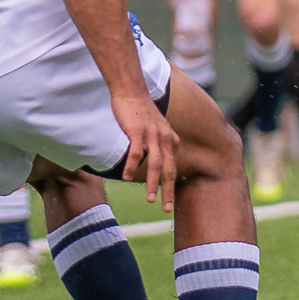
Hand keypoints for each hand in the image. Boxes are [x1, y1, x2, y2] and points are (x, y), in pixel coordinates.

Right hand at [113, 95, 178, 210]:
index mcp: (170, 140)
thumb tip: (155, 163)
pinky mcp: (138, 131)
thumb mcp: (156, 129)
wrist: (132, 90)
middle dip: (168, 191)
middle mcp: (165, 139)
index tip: (170, 203)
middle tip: (167, 209)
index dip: (172, 186)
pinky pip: (136, 152)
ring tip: (150, 200)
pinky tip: (125, 177)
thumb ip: (159, 144)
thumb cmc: (141, 112)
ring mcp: (152, 135)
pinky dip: (132, 166)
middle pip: (168, 170)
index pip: (173, 168)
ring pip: (155, 164)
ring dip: (153, 184)